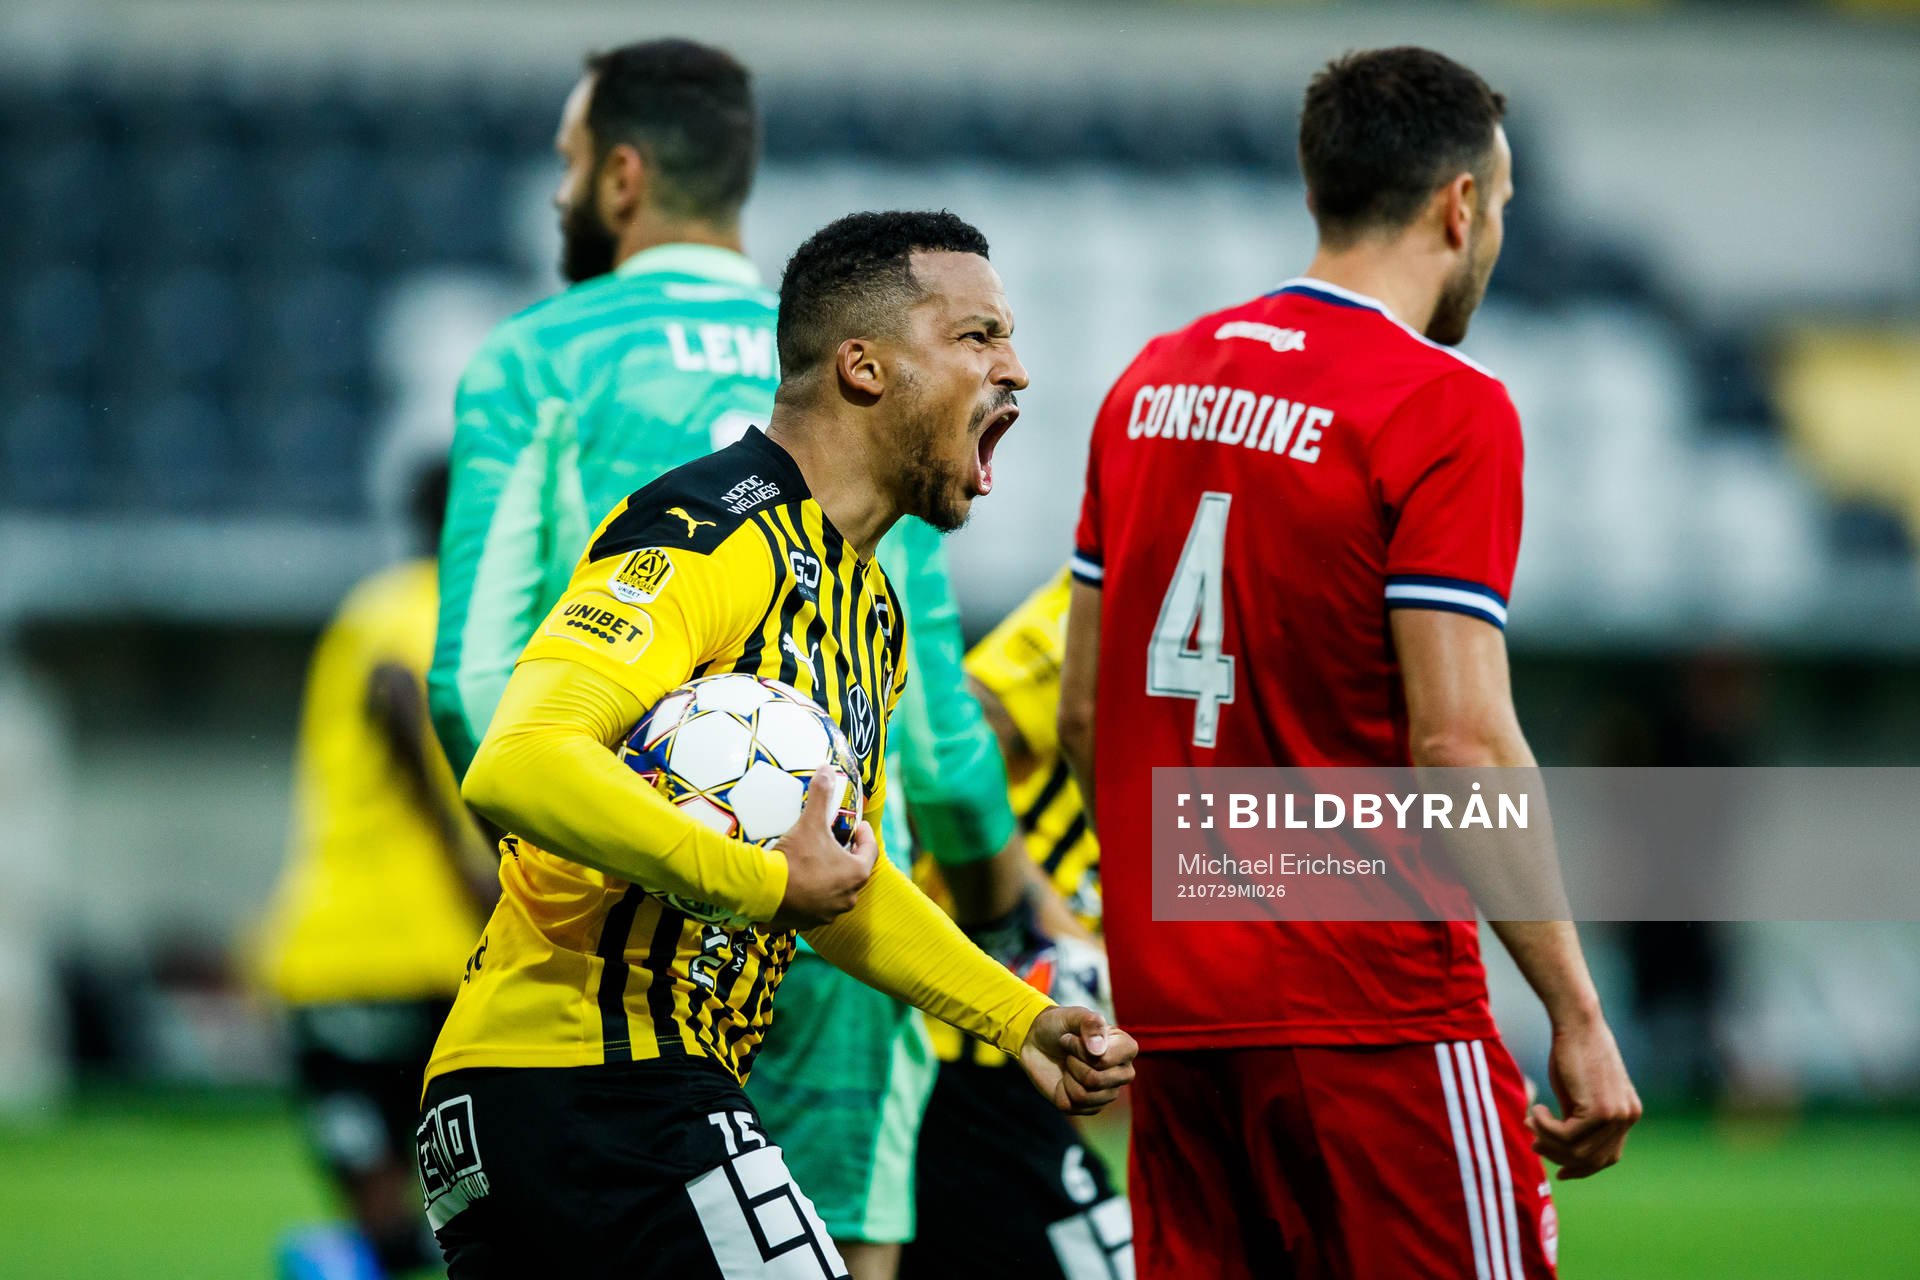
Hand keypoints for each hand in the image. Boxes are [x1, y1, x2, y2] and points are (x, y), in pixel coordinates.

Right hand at [768, 768, 876, 929]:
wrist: (765, 891)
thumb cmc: (795, 857)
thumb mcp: (810, 822)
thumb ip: (821, 795)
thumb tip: (826, 769)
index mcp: (856, 873)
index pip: (870, 850)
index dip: (864, 836)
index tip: (857, 827)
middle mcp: (848, 897)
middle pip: (854, 872)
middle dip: (846, 857)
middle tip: (837, 842)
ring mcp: (829, 913)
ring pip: (836, 891)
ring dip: (830, 877)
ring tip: (817, 862)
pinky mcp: (809, 923)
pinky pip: (815, 906)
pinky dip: (811, 894)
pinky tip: (799, 883)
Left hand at [1017, 1005, 1136, 1115]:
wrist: (1038, 1041)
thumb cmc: (1060, 1025)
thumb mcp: (1074, 1016)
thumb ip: (1090, 1024)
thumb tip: (1099, 1052)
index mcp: (1126, 1049)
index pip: (1104, 1060)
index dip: (1080, 1049)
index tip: (1073, 1037)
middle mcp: (1123, 1073)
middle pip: (1096, 1080)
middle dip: (1073, 1063)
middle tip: (1070, 1052)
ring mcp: (1107, 1092)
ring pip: (1084, 1095)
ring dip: (1068, 1076)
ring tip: (1069, 1064)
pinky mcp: (1089, 1107)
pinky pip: (1072, 1106)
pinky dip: (1061, 1090)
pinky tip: (1066, 1079)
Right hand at [1527, 1014, 1641, 1178]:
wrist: (1576, 1023)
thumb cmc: (1571, 1051)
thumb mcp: (1579, 1092)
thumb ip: (1578, 1119)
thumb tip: (1560, 1146)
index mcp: (1627, 1114)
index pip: (1607, 1157)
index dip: (1582, 1168)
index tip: (1559, 1171)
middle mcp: (1627, 1118)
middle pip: (1592, 1160)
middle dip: (1559, 1157)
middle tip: (1534, 1144)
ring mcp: (1617, 1116)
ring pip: (1578, 1151)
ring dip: (1548, 1141)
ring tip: (1530, 1122)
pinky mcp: (1600, 1110)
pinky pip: (1567, 1136)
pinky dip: (1545, 1127)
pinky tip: (1536, 1110)